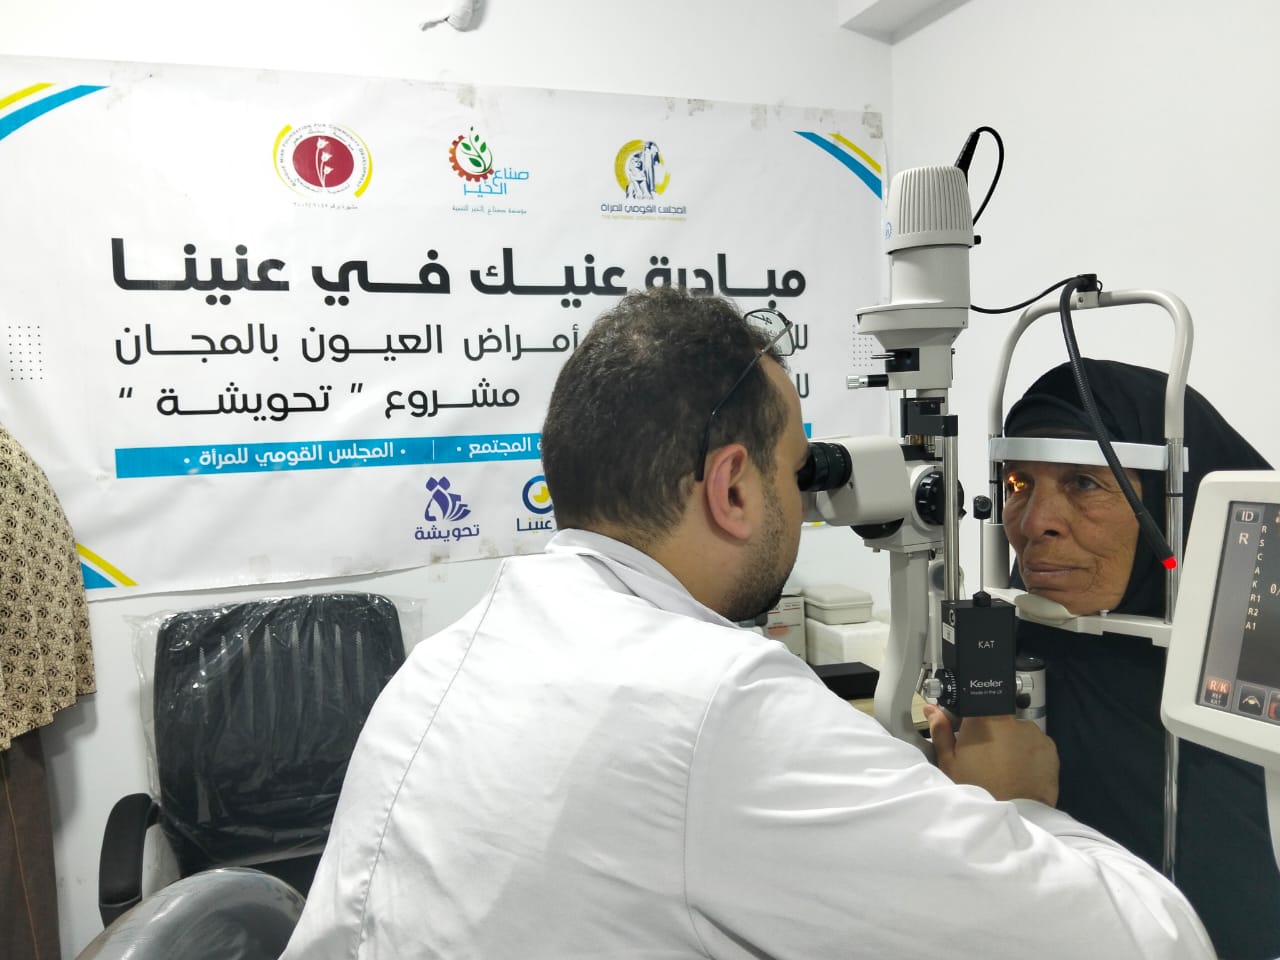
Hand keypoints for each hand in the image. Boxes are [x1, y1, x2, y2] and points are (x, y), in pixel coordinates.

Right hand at [924, 705, 1058, 806]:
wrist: (1017, 814)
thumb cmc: (980, 789)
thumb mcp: (949, 762)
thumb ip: (940, 731)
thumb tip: (932, 710)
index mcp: (982, 718)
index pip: (972, 705)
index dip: (967, 719)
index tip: (964, 733)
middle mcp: (1010, 719)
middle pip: (995, 718)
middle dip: (989, 733)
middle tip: (983, 757)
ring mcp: (1032, 732)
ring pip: (1016, 731)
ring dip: (1010, 742)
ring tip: (1004, 766)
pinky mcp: (1049, 747)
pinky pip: (1034, 744)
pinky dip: (1028, 753)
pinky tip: (1019, 770)